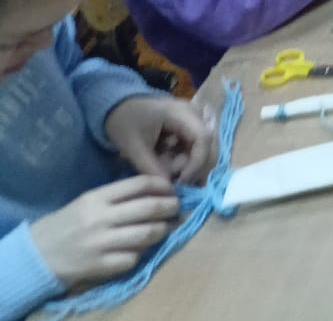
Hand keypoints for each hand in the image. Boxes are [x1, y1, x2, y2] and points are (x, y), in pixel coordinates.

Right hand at [29, 176, 179, 286]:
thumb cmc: (67, 223)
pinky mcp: (100, 265)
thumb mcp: (89, 201)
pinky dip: (141, 253)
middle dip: (171, 207)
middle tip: (177, 208)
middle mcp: (100, 218)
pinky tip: (141, 249)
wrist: (37, 254)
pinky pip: (133, 258)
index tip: (173, 190)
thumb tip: (158, 192)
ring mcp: (100, 243)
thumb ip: (119, 197)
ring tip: (167, 228)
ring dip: (163, 230)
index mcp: (97, 197)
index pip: (140, 184)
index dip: (163, 185)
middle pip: (150, 208)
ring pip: (147, 234)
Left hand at [104, 97, 215, 185]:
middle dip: (194, 168)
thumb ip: (151, 168)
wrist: (117, 106)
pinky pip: (194, 151)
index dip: (197, 163)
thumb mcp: (134, 146)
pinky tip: (165, 164)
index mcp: (183, 113)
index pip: (203, 139)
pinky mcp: (189, 130)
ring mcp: (194, 122)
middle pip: (209, 146)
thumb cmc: (125, 121)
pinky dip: (182, 162)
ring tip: (164, 170)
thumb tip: (169, 189)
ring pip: (203, 151)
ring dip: (187, 166)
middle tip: (175, 182)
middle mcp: (196, 115)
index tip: (181, 182)